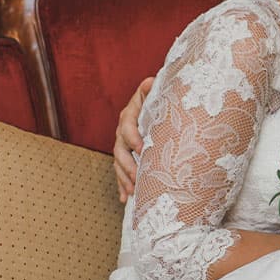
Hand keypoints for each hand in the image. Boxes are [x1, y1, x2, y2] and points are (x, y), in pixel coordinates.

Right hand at [113, 76, 153, 201]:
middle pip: (120, 149)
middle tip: (137, 178)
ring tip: (132, 192)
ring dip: (124, 179)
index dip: (132, 137)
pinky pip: (121, 172)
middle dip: (128, 165)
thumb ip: (151, 90)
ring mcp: (122, 144)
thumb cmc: (160, 100)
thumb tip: (150, 80)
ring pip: (119, 163)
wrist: (158, 105)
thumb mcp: (156, 94)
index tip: (141, 148)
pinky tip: (125, 199)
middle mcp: (123, 129)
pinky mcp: (126, 156)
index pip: (127, 126)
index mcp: (131, 114)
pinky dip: (123, 185)